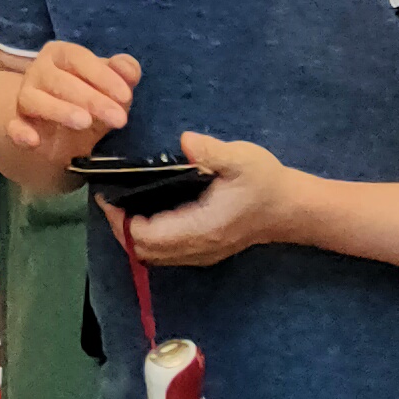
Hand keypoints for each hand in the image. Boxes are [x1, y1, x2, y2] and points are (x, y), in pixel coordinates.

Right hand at [8, 36, 140, 163]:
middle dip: (91, 98)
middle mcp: (39, 71)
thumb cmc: (88, 97)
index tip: (126, 96)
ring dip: (60, 110)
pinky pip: (14, 126)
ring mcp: (26, 97)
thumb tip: (128, 69)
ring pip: (35, 100)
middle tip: (119, 119)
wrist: (56, 127)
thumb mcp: (108, 86)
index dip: (102, 75)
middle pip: (59, 80)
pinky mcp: (19, 124)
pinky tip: (33, 141)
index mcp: (61, 55)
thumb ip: (122, 74)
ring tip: (85, 123)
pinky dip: (19, 132)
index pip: (78, 58)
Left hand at [123, 134, 297, 267]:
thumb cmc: (265, 181)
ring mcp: (202, 253)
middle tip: (108, 196)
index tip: (107, 193)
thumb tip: (184, 142)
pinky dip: (147, 236)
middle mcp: (199, 248)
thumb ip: (211, 151)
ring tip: (121, 202)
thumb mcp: (240, 159)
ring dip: (132, 234)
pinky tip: (144, 210)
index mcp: (203, 227)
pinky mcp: (205, 250)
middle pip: (146, 251)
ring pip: (154, 256)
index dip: (121, 220)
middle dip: (120, 227)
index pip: (149, 236)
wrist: (291, 208)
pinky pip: (166, 252)